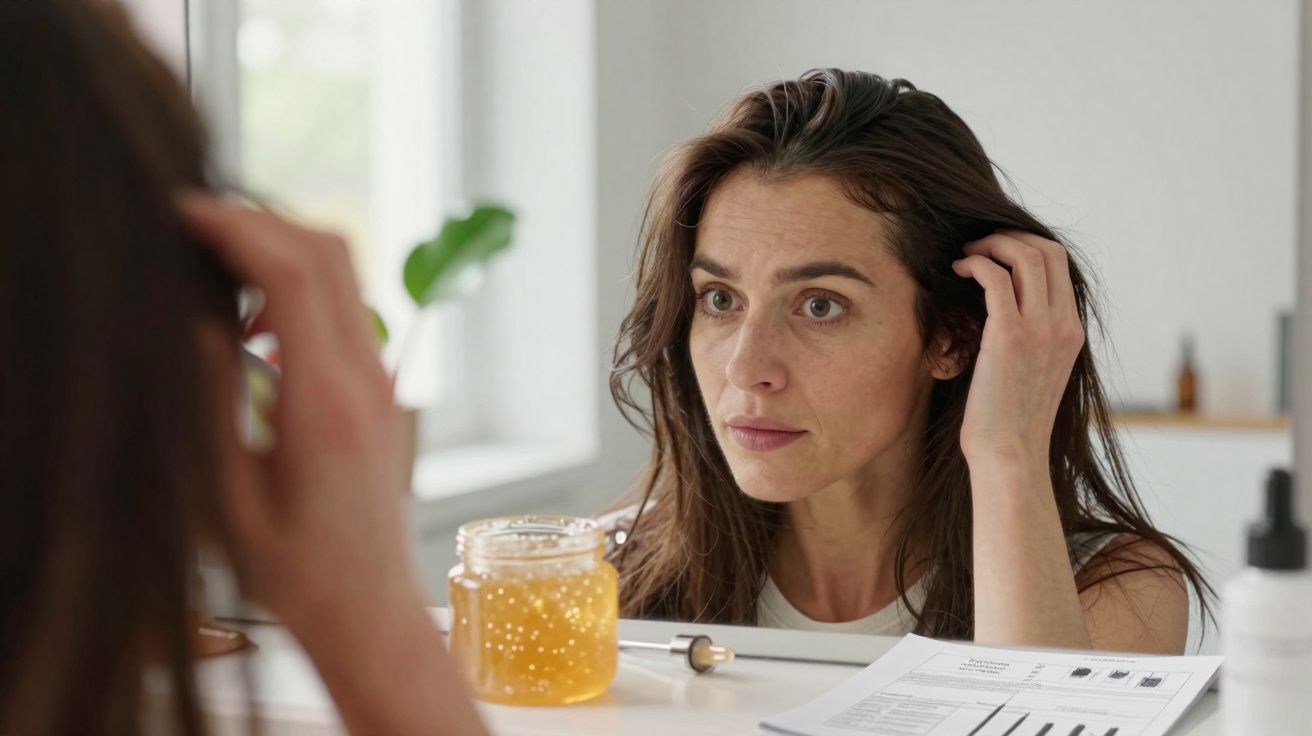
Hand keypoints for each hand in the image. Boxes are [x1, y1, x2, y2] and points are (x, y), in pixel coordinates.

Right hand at [180, 193, 484, 735]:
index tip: (181, 209)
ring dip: (282, 246)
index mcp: (324, 404)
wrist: (367, 608)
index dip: (237, 226)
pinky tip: (254, 319)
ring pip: (344, 273)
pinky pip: (345, 308)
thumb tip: (199, 321)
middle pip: (329, 252)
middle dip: (260, 218)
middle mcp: (365, 380)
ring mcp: (380, 381)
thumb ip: (211, 404)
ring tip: (213, 260)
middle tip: (191, 219)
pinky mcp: (378, 389)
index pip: (293, 275)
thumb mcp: (227, 498)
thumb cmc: (294, 574)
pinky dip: (299, 283)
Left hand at [952, 230, 1083, 468]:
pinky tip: (959, 271)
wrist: (1010, 456)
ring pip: (1026, 256)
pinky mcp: (1010, 337)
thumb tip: (1004, 312)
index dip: (1027, 244)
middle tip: (979, 245)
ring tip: (966, 255)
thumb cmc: (1009, 421)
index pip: (1061, 265)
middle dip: (1010, 237)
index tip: (997, 250)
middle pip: (1048, 251)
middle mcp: (1063, 326)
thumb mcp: (1034, 372)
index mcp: (1072, 332)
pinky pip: (996, 278)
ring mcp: (1041, 330)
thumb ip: (1032, 339)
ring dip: (992, 245)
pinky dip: (976, 264)